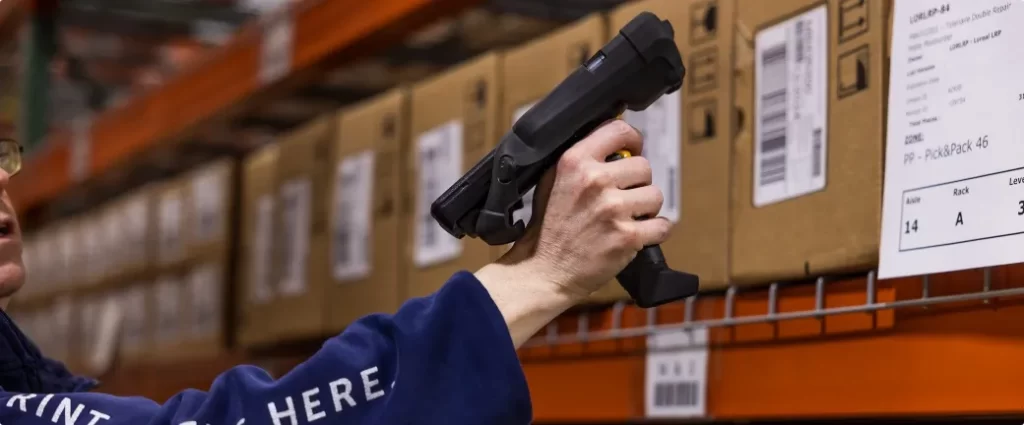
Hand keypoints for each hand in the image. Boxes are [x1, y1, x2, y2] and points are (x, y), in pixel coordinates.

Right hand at [502, 119, 670, 298]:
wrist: (544, 271)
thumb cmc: (548, 227)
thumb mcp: (551, 180)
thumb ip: (580, 159)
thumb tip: (610, 142)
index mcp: (575, 161)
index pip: (619, 131)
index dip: (633, 141)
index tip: (632, 152)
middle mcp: (595, 180)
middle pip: (644, 166)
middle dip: (637, 183)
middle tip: (622, 198)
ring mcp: (613, 209)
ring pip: (655, 195)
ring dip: (646, 208)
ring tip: (626, 219)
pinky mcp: (627, 236)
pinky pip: (662, 225)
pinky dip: (654, 232)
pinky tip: (636, 236)